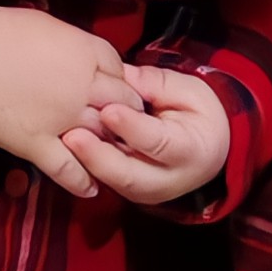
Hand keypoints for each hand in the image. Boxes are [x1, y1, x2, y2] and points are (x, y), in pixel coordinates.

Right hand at [0, 5, 129, 196]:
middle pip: (121, 104)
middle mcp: (82, 88)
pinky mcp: (37, 144)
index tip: (112, 86)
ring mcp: (62, 120)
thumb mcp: (48, 25)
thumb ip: (75, 44)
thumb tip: (85, 58)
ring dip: (110, 146)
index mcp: (85, 54)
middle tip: (121, 120)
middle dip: (124, 111)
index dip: (118, 79)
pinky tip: (92, 189)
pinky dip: (82, 182)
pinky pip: (68, 169)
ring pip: (102, 138)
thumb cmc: (0, 32)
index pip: (120, 70)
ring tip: (113, 153)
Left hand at [63, 63, 232, 207]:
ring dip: (85, 163)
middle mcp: (168, 179)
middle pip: (128, 174)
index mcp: (191, 151)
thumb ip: (158, 85)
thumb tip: (125, 78)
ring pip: (111, 182)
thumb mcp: (190, 91)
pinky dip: (85, 166)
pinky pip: (104, 180)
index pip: (158, 143)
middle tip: (72, 135)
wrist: (208, 149)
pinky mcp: (129, 192)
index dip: (132, 128)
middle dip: (97, 156)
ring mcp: (146, 191)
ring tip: (63, 139)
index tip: (108, 110)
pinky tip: (67, 148)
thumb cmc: (198, 115)